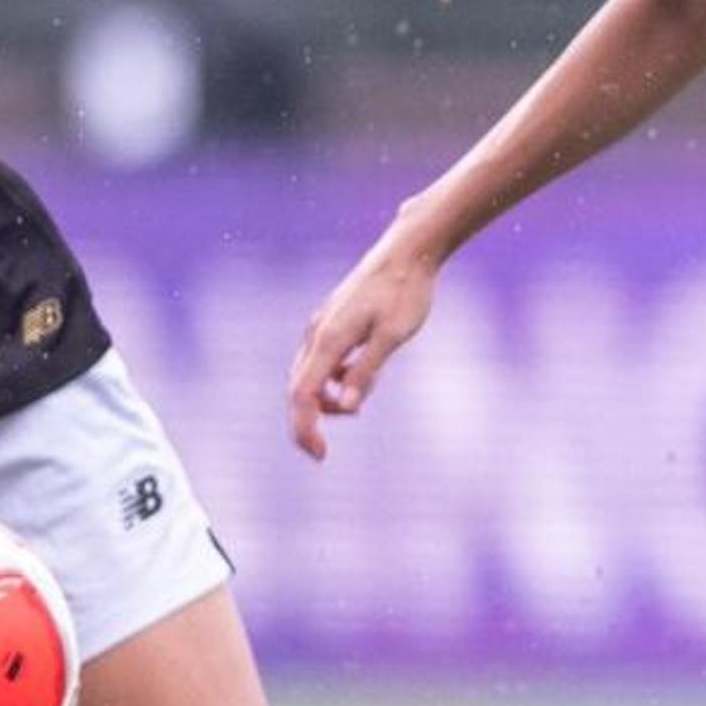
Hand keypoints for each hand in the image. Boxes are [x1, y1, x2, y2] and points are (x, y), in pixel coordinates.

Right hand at [287, 232, 443, 460]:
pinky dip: (331, 379)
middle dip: (308, 421)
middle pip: (299, 388)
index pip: (303, 394)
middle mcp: (318, 332)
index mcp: (330, 338)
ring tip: (357, 403)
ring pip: (309, 374)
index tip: (320, 455)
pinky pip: (322, 360)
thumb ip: (366, 372)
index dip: (305, 428)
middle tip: (323, 452)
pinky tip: (358, 379)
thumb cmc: (405, 292)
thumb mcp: (392, 337)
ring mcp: (323, 324)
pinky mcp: (332, 320)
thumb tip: (344, 408)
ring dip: (323, 399)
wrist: (407, 251)